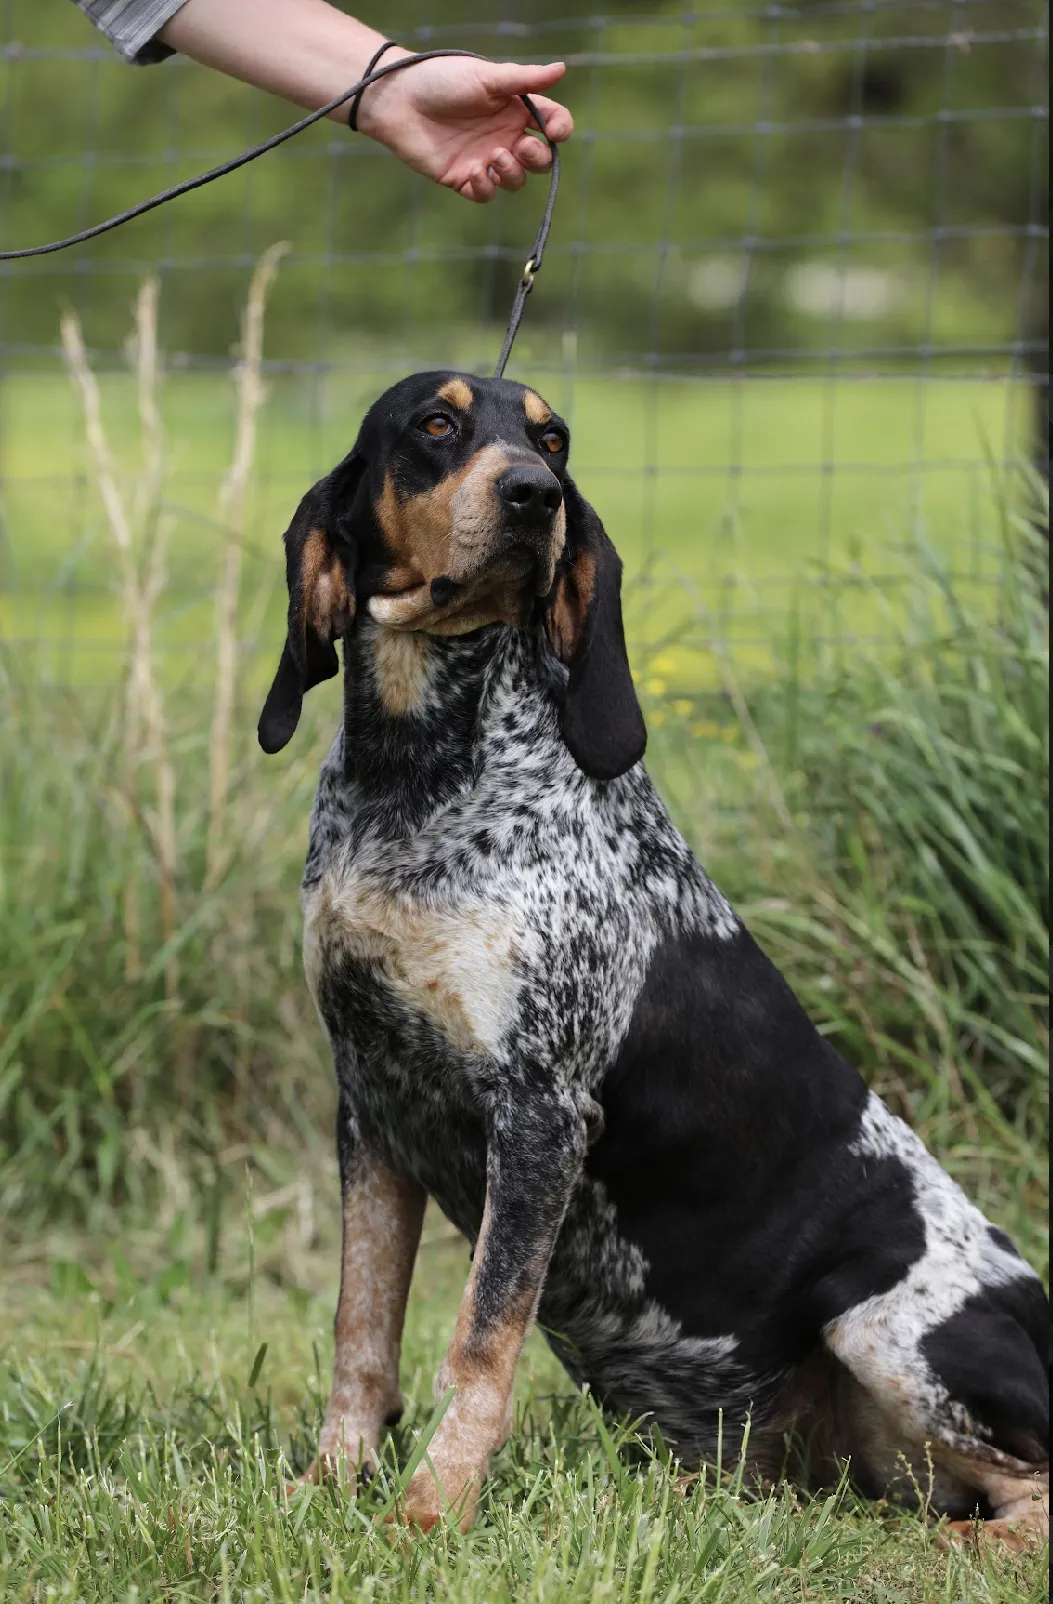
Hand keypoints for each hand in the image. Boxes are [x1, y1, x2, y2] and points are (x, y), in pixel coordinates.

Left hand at [359, 56, 572, 202]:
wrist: (400, 100)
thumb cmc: (441, 80)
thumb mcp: (487, 77)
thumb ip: (525, 80)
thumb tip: (563, 69)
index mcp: (515, 109)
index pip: (552, 124)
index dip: (560, 131)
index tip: (554, 132)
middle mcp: (504, 136)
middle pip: (539, 161)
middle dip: (537, 158)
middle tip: (521, 147)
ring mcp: (485, 159)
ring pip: (515, 181)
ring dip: (511, 173)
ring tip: (494, 156)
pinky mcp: (463, 179)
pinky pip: (485, 194)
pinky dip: (485, 187)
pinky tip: (473, 172)